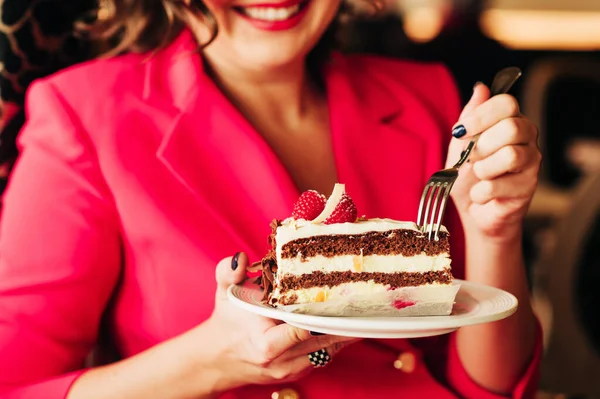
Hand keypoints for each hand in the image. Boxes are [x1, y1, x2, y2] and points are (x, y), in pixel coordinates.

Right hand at [185, 253, 358, 394]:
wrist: (217, 359)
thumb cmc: (226, 321)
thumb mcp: (224, 293)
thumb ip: (227, 272)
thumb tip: (240, 258)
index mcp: (264, 343)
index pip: (301, 331)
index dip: (323, 317)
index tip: (342, 300)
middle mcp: (281, 361)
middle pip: (324, 341)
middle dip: (345, 323)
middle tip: (366, 302)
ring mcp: (292, 370)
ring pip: (330, 350)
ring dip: (346, 332)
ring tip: (365, 310)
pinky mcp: (299, 373)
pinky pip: (325, 355)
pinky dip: (337, 339)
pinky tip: (348, 322)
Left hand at [446, 84, 540, 239]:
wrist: (472, 211)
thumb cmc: (466, 176)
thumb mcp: (459, 144)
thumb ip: (469, 117)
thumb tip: (480, 88)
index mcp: (509, 121)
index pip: (507, 103)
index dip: (481, 115)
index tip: (460, 131)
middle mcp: (526, 139)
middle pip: (513, 127)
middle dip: (482, 145)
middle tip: (470, 158)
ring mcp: (531, 163)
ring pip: (510, 155)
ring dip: (482, 169)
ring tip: (478, 177)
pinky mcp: (528, 188)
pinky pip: (499, 185)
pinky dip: (480, 192)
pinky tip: (481, 194)